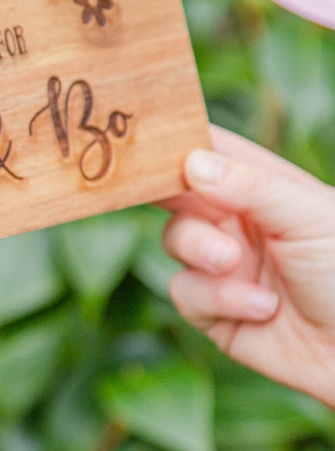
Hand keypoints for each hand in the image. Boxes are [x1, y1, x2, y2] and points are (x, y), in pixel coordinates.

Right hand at [161, 125, 334, 406]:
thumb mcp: (309, 215)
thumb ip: (250, 187)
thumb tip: (190, 162)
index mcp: (257, 184)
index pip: (204, 148)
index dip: (171, 140)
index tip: (142, 139)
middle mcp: (234, 219)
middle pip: (174, 193)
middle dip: (167, 196)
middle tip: (166, 193)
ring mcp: (222, 264)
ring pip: (174, 241)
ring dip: (200, 250)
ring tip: (232, 262)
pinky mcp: (214, 311)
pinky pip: (185, 293)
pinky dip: (217, 298)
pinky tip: (261, 306)